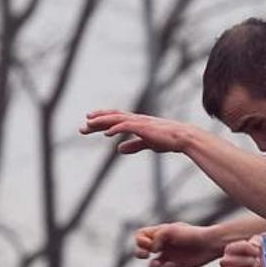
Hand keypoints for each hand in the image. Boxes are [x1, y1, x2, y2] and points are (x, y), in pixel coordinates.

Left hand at [80, 109, 194, 153]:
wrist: (183, 137)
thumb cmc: (169, 140)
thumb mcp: (147, 143)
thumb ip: (134, 145)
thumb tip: (119, 149)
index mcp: (137, 122)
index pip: (115, 119)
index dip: (101, 121)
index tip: (89, 124)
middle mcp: (137, 119)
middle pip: (112, 118)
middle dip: (96, 122)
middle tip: (82, 128)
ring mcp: (141, 122)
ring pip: (117, 119)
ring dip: (102, 122)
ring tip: (89, 125)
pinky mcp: (145, 128)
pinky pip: (128, 127)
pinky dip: (117, 129)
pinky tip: (107, 134)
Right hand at [135, 222, 223, 266]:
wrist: (210, 244)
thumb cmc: (191, 234)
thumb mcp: (171, 230)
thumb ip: (157, 238)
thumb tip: (152, 250)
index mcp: (161, 232)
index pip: (141, 235)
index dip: (140, 240)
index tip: (148, 243)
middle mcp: (164, 244)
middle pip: (142, 249)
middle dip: (139, 253)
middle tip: (146, 255)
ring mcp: (170, 255)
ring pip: (153, 263)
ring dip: (152, 266)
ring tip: (157, 265)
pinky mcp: (178, 265)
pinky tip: (174, 266)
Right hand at [220, 236, 264, 266]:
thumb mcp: (259, 252)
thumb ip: (258, 242)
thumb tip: (255, 244)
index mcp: (230, 250)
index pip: (240, 245)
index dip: (251, 248)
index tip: (257, 252)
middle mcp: (225, 261)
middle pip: (242, 259)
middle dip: (253, 262)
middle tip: (256, 264)